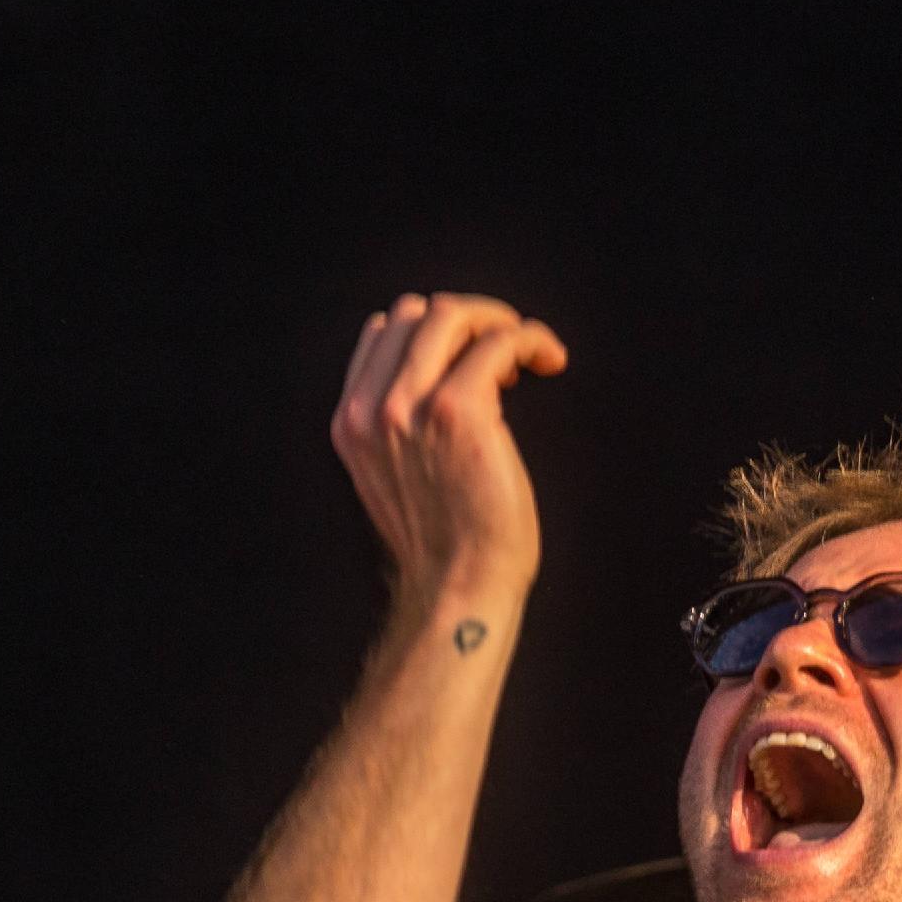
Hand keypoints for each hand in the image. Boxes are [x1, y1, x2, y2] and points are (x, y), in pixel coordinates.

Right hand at [327, 291, 570, 622]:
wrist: (460, 587)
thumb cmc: (447, 542)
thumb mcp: (395, 476)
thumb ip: (398, 426)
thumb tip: (439, 373)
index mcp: (351, 421)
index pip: (382, 332)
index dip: (434, 334)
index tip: (472, 362)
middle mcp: (371, 409)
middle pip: (415, 313)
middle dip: (468, 321)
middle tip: (506, 355)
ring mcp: (410, 406)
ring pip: (452, 314)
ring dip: (498, 322)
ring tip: (528, 355)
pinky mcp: (458, 410)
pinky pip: (498, 341)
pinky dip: (531, 339)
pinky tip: (550, 360)